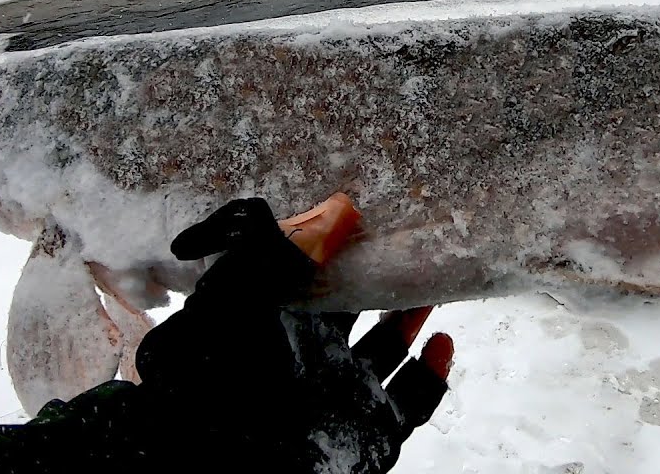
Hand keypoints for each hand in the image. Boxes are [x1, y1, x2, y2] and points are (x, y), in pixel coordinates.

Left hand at [135, 197, 454, 472]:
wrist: (232, 457)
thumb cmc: (217, 375)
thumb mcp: (235, 298)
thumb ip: (276, 250)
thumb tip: (334, 210)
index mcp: (279, 328)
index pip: (316, 282)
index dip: (344, 256)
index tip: (373, 225)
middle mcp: (313, 360)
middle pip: (357, 314)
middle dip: (384, 284)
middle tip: (411, 252)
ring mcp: (346, 396)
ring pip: (388, 353)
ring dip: (412, 322)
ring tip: (432, 291)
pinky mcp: (375, 431)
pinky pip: (414, 403)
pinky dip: (432, 374)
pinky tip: (442, 341)